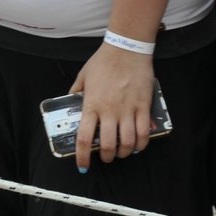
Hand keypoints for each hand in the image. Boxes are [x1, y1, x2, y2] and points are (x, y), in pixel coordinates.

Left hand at [68, 45, 155, 169]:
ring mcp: (128, 110)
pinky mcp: (143, 107)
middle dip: (107, 158)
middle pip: (108, 146)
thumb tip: (71, 102)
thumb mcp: (83, 76)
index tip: (82, 165)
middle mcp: (109, 111)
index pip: (85, 138)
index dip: (83, 156)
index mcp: (91, 105)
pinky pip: (144, 133)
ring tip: (122, 153)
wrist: (126, 49)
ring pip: (127, 143)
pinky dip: (141, 144)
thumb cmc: (103, 61)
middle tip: (106, 158)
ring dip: (124, 153)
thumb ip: (76, 92)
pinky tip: (137, 145)